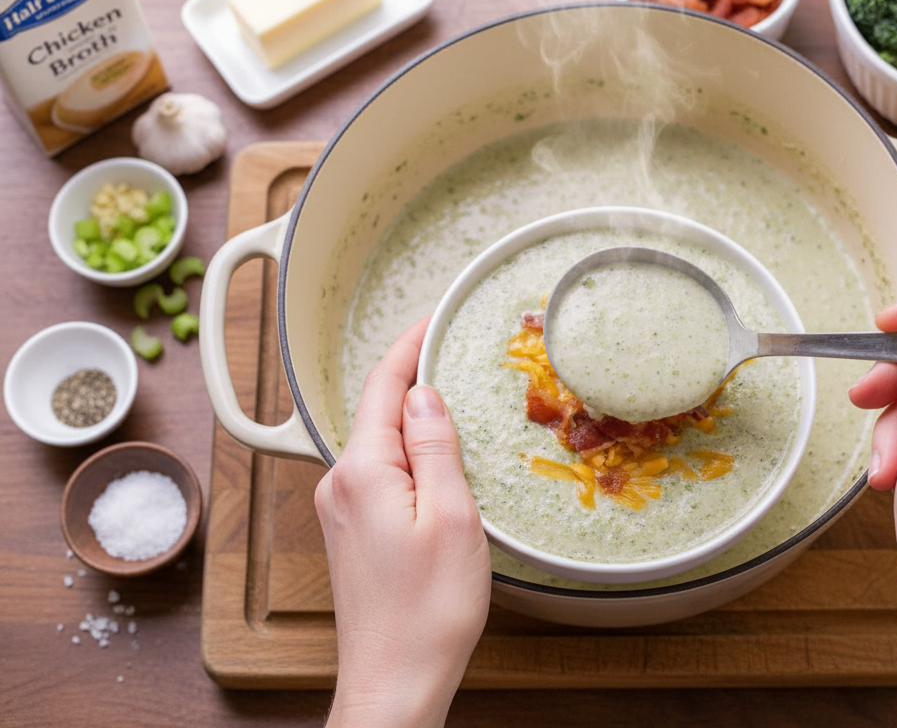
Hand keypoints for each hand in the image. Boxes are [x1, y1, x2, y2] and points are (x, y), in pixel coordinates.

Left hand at [316, 318, 492, 727]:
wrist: (395, 682)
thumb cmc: (429, 609)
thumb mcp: (451, 515)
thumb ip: (434, 445)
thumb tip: (423, 392)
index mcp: (362, 472)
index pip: (384, 386)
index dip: (409, 345)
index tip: (433, 317)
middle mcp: (340, 484)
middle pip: (379, 411)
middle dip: (414, 378)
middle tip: (454, 351)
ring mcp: (340, 510)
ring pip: (381, 445)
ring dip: (413, 419)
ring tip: (455, 404)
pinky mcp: (351, 533)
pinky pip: (379, 474)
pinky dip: (408, 455)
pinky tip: (436, 462)